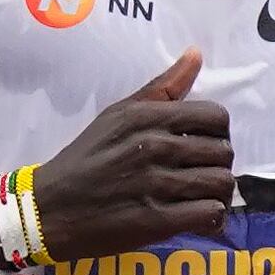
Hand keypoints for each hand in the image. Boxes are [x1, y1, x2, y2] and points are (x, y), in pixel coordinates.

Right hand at [32, 51, 229, 256]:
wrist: (50, 208)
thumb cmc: (86, 159)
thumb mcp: (117, 115)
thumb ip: (161, 88)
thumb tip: (196, 54)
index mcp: (146, 117)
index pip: (216, 117)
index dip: (218, 133)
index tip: (203, 145)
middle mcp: (154, 146)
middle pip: (224, 152)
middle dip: (218, 165)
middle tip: (201, 176)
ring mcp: (156, 184)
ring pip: (222, 183)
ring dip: (219, 195)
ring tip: (202, 199)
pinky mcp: (156, 221)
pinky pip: (211, 214)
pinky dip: (212, 220)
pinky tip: (198, 219)